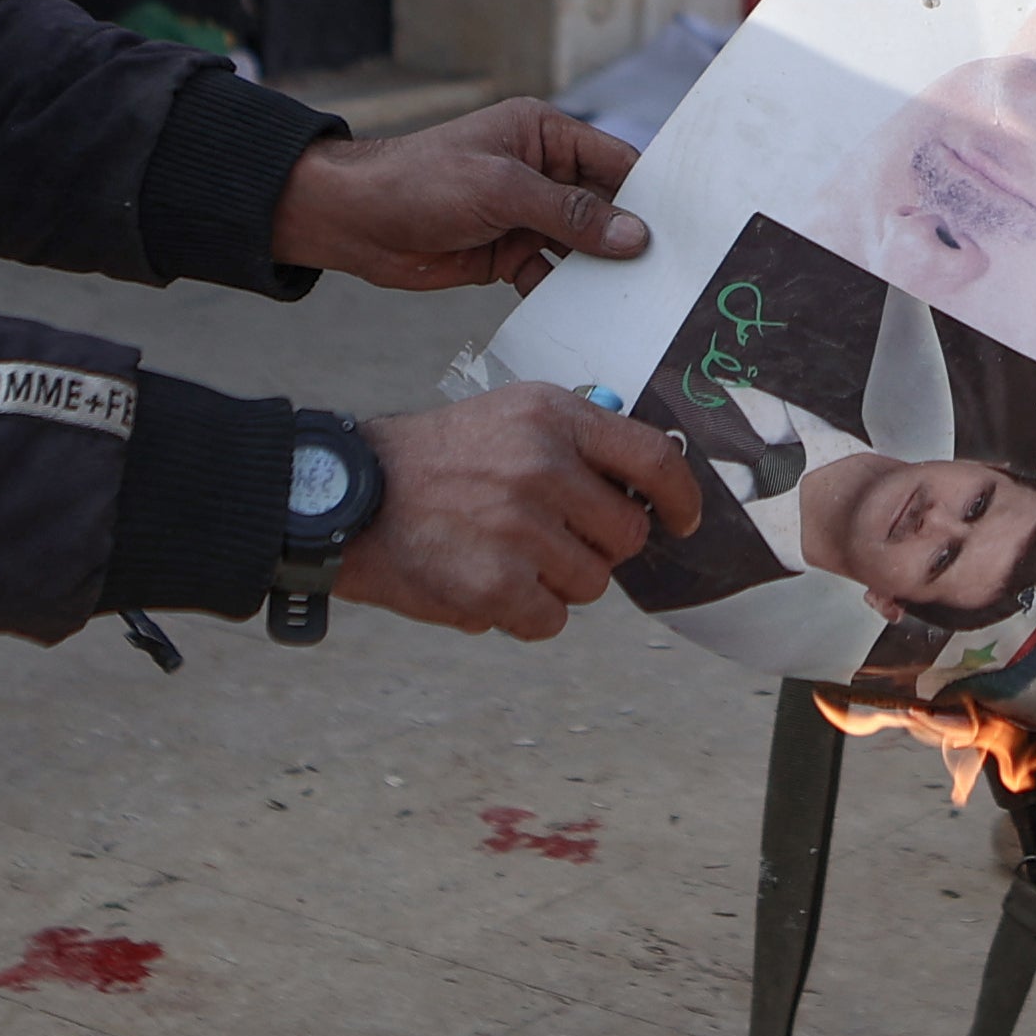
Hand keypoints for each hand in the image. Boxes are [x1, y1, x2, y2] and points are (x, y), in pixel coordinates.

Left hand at [269, 100, 650, 291]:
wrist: (353, 221)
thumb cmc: (420, 181)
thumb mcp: (501, 189)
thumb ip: (570, 212)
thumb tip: (633, 235)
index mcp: (544, 134)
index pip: (614, 161)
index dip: (649, 193)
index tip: (686, 226)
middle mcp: (541, 172)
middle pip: (604, 207)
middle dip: (630, 238)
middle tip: (672, 273)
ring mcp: (525, 215)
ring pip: (580, 246)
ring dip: (601, 271)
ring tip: (639, 302)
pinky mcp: (507, 254)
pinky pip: (550, 275)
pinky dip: (566, 294)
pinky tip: (588, 316)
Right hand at [338, 384, 704, 640]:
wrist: (353, 497)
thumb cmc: (437, 460)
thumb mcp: (510, 414)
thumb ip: (579, 440)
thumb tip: (649, 482)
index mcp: (553, 417)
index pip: (654, 458)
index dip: (681, 497)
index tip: (682, 519)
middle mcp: (542, 467)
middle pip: (627, 536)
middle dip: (599, 547)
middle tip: (550, 537)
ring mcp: (519, 528)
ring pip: (592, 583)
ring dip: (558, 582)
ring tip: (505, 555)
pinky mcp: (495, 584)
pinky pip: (551, 621)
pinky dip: (525, 614)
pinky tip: (487, 584)